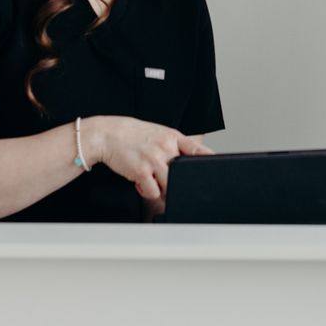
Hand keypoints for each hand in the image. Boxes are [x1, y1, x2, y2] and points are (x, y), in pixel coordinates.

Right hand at [84, 116, 211, 201]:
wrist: (107, 134)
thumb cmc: (132, 135)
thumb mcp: (157, 133)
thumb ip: (172, 146)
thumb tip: (184, 162)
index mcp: (172, 137)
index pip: (197, 149)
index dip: (209, 160)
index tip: (218, 170)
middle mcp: (166, 148)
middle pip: (184, 174)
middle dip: (179, 184)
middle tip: (174, 186)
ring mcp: (154, 159)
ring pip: (170, 186)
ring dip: (162, 189)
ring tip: (152, 182)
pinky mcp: (141, 171)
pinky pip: (152, 192)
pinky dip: (147, 192)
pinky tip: (140, 183)